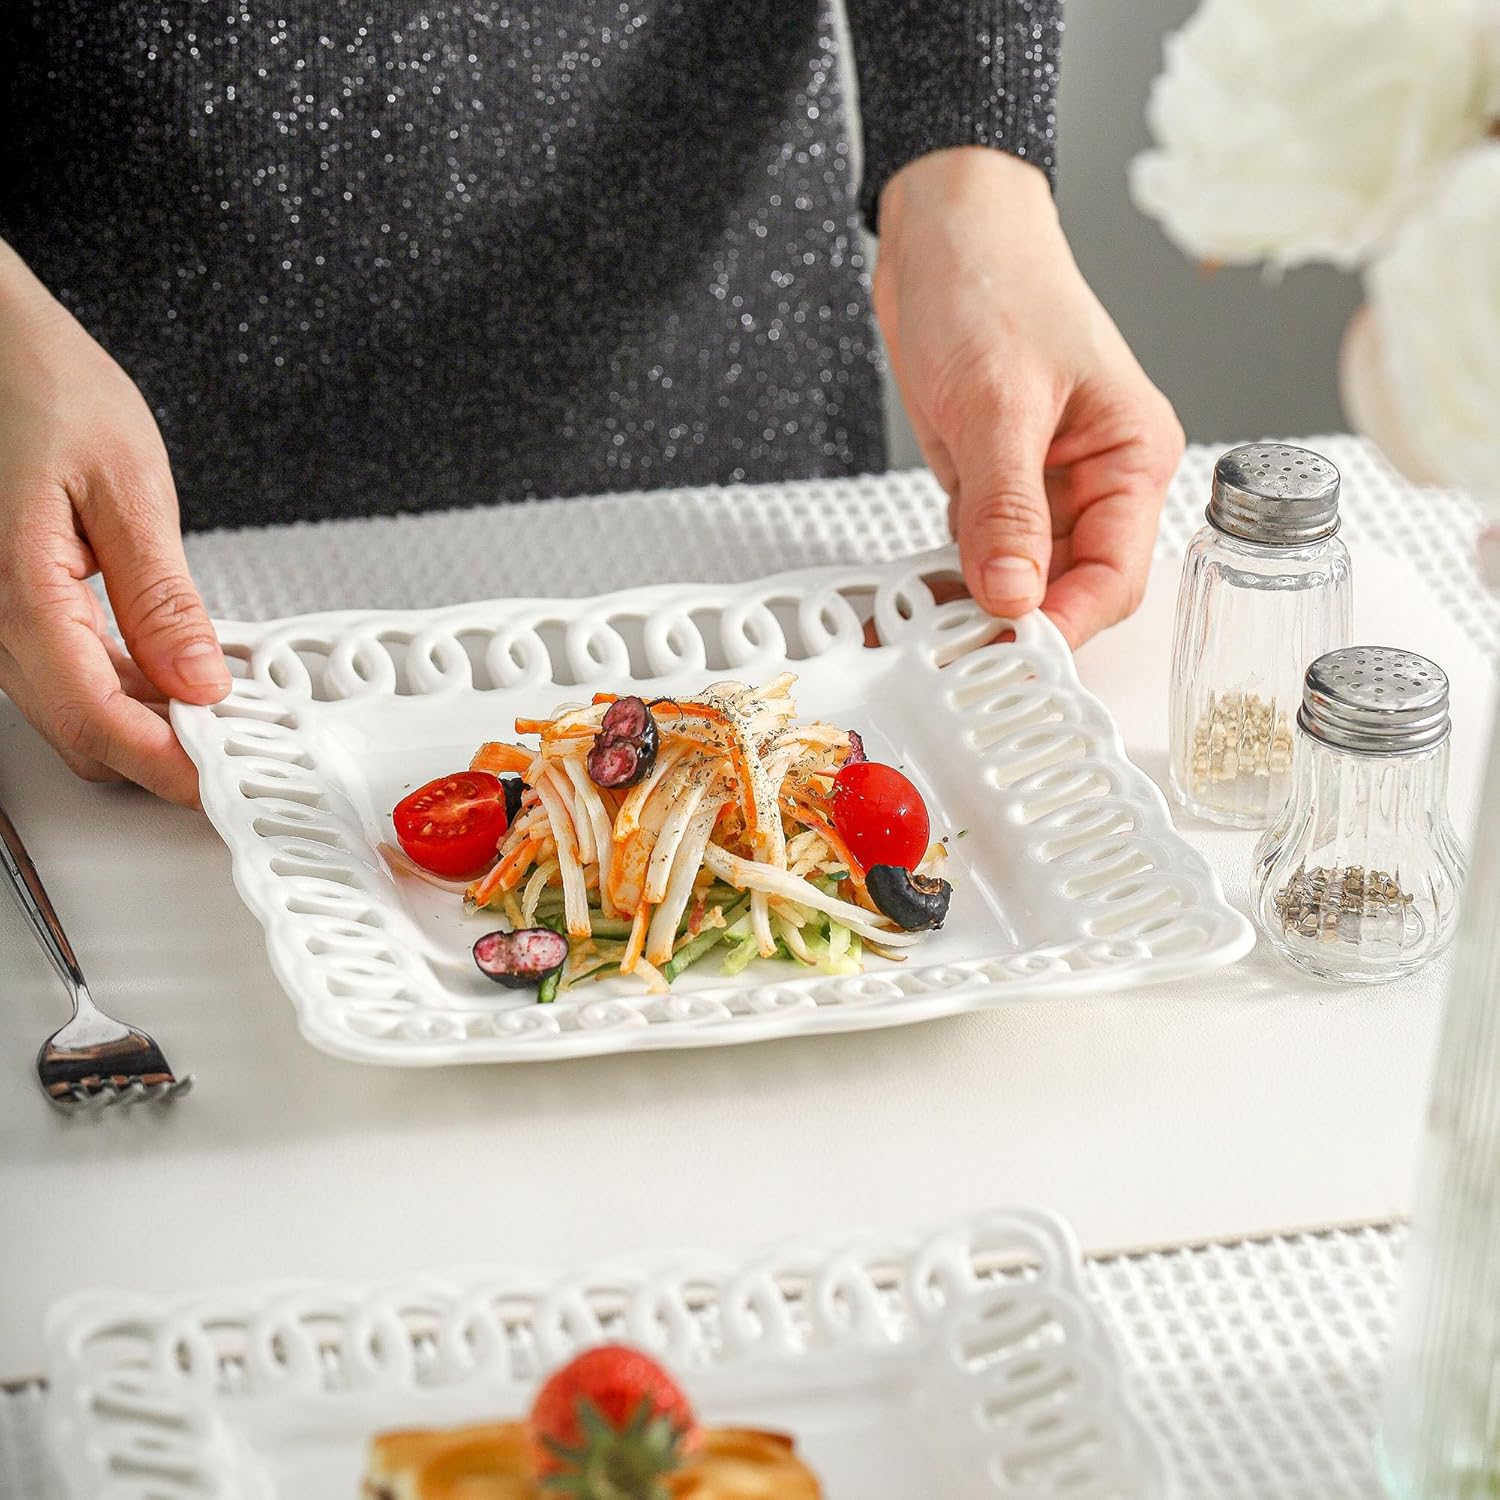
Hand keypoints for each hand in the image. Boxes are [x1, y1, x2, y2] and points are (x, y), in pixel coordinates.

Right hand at [0, 240, 226, 804]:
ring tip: (224, 713)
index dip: (165, 765)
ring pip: (71, 709)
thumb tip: (199, 681)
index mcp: (17, 589)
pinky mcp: (7, 605)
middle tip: (241, 754)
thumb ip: (163, 597)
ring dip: (145, 724)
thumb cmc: (38, 384)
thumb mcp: (127, 485)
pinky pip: (63, 672)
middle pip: (81, 731)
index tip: (223, 785)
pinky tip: (174, 672)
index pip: (96, 720)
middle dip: (160, 755)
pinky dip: (123, 687)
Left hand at [874, 148, 1184, 646]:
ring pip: (1019, 577)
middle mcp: (1096, 478)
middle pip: (1069, 587)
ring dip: (974, 605)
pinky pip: (978, 549)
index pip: (1117, 574)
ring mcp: (1042, 485)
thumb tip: (1015, 595)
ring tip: (923, 629)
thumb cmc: (993, 281)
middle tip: (957, 651)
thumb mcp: (998, 401)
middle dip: (1017, 621)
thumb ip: (1006, 508)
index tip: (1014, 653)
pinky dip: (948, 575)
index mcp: (1132, 454)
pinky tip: (913, 596)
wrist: (943, 229)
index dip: (1068, 622)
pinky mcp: (994, 482)